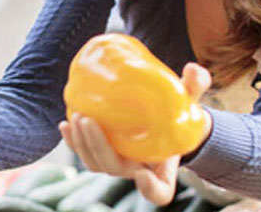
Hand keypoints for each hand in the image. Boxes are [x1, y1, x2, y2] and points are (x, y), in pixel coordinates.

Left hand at [59, 62, 211, 205]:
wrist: (165, 119)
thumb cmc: (178, 113)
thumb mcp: (191, 99)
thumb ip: (195, 86)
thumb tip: (192, 69)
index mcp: (163, 167)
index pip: (160, 191)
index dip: (151, 188)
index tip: (142, 172)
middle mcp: (138, 170)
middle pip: (114, 169)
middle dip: (98, 147)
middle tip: (88, 120)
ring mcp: (118, 163)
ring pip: (95, 163)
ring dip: (81, 143)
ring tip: (76, 117)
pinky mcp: (103, 151)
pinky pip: (84, 152)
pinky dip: (71, 142)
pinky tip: (64, 124)